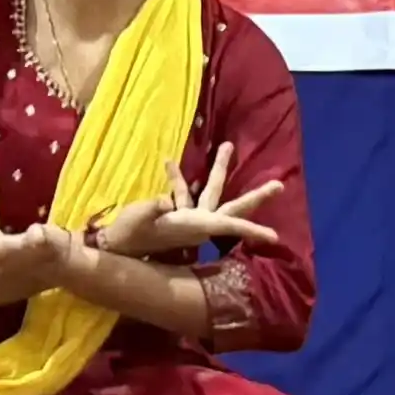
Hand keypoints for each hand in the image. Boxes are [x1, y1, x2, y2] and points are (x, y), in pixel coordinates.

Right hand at [86, 144, 286, 260]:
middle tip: (279, 184)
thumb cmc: (129, 236)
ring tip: (227, 145)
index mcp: (195, 226)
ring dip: (218, 169)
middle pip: (233, 207)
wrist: (115, 249)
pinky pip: (183, 193)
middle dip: (255, 196)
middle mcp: (199, 223)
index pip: (230, 226)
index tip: (275, 237)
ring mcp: (189, 219)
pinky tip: (169, 162)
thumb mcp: (140, 220)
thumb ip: (153, 209)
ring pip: (211, 192)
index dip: (252, 229)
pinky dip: (178, 178)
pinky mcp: (176, 215)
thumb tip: (164, 201)